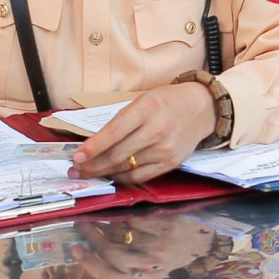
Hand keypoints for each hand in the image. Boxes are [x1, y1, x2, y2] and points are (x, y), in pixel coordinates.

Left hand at [69, 83, 214, 184]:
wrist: (202, 108)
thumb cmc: (167, 101)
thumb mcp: (143, 100)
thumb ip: (121, 120)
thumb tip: (94, 142)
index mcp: (146, 108)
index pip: (114, 132)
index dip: (93, 147)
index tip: (76, 156)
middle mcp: (156, 130)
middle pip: (118, 154)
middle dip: (92, 164)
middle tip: (75, 169)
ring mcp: (165, 149)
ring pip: (127, 167)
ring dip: (104, 172)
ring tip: (88, 173)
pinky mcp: (171, 162)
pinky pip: (141, 176)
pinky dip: (122, 178)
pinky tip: (111, 175)